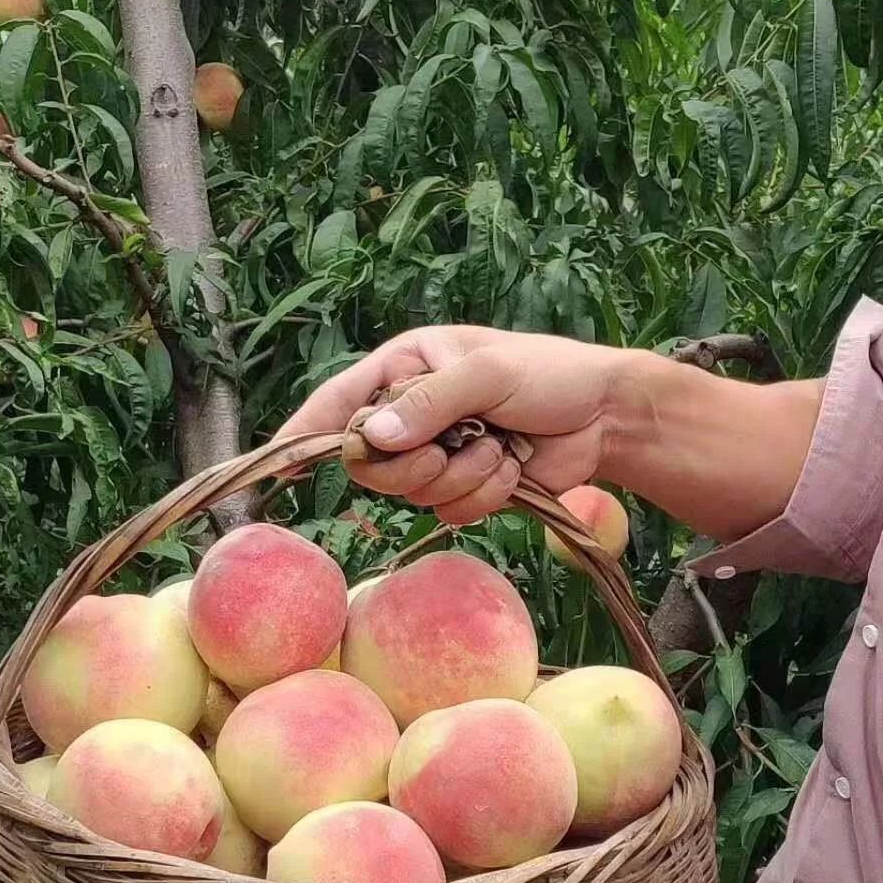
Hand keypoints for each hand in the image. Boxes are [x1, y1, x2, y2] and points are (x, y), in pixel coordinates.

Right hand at [276, 325, 634, 524]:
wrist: (605, 416)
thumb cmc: (548, 374)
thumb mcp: (487, 373)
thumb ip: (429, 403)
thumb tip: (371, 437)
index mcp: (404, 369)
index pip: (337, 403)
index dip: (304, 434)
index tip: (277, 466)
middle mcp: (410, 413)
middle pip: (371, 464)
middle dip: (415, 466)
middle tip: (454, 447)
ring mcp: (435, 454)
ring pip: (411, 494)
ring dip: (462, 478)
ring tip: (498, 448)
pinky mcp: (462, 488)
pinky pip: (448, 512)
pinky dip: (484, 495)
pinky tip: (511, 469)